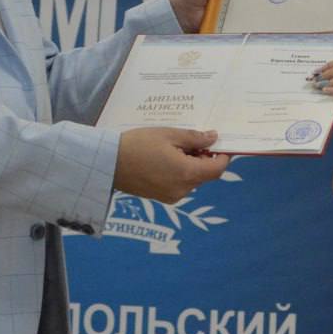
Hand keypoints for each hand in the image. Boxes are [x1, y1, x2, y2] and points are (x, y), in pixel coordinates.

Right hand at [114, 127, 230, 202]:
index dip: (223, 157)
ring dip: (192, 166)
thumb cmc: (139, 144)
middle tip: (193, 141)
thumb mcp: (169, 135)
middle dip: (205, 159)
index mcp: (187, 173)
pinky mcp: (161, 198)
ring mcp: (172, 196)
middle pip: (205, 175)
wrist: (108, 163)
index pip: (217, 169)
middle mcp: (183, 189)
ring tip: (175, 149)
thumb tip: (213, 137)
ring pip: (193, 181)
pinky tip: (166, 161)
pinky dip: (181, 174)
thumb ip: (194, 138)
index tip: (219, 145)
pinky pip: (180, 186)